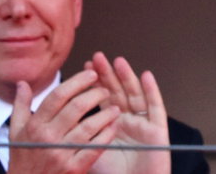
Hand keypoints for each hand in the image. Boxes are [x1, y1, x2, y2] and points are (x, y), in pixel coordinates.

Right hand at [6, 71, 121, 173]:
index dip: (77, 82)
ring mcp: (61, 154)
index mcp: (35, 126)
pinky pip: (94, 148)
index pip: (58, 96)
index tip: (91, 74)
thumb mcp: (16, 132)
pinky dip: (106, 135)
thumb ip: (20, 106)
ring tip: (114, 107)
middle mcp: (48, 138)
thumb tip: (23, 83)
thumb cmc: (23, 160)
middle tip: (105, 89)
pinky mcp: (74, 168)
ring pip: (88, 127)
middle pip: (76, 108)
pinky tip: (113, 127)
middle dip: (94, 94)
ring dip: (105, 114)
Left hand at [87, 53, 170, 173]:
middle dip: (108, 74)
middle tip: (98, 58)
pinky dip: (152, 91)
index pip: (101, 100)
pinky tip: (146, 76)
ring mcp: (143, 125)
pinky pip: (156, 107)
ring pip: (135, 95)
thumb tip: (58, 127)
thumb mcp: (88, 157)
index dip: (94, 84)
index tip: (85, 68)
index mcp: (111, 128)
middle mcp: (127, 123)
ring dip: (127, 77)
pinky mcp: (158, 131)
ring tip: (117, 61)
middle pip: (118, 93)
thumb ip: (78, 140)